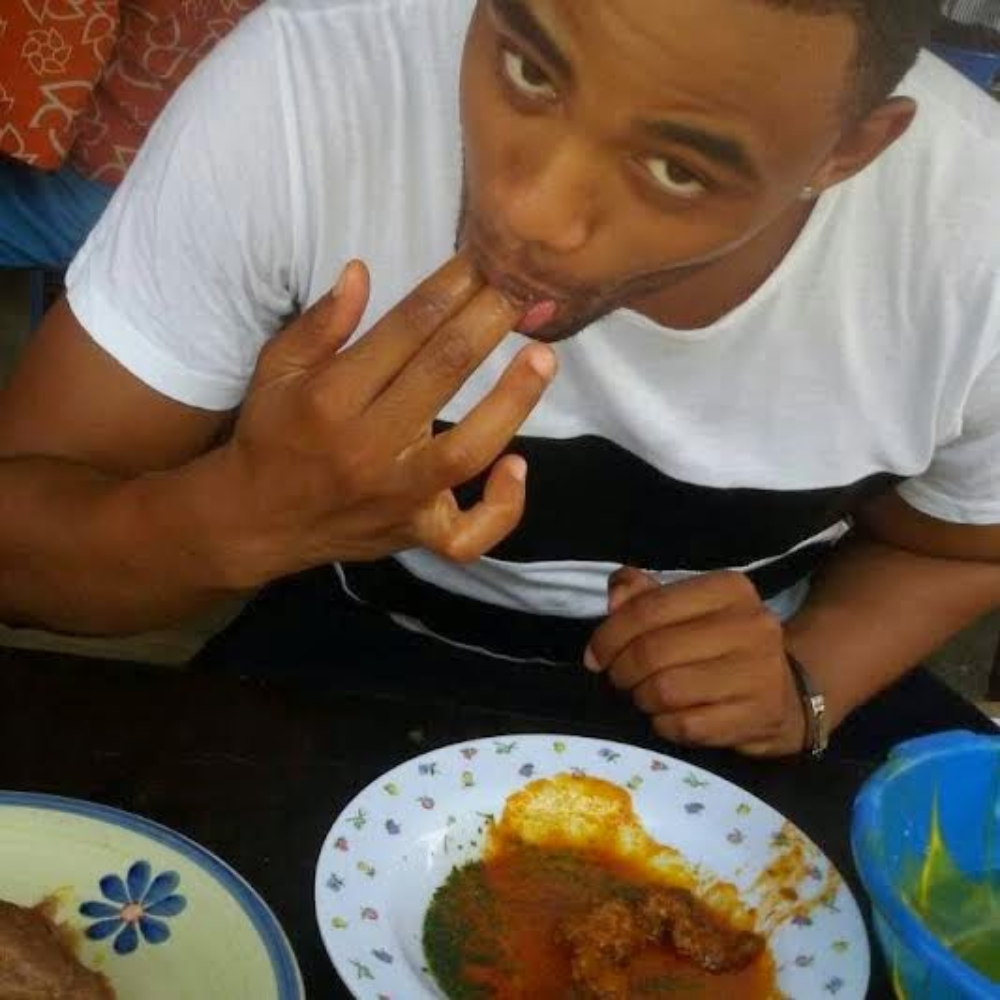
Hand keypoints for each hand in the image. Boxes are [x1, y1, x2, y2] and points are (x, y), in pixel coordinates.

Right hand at [206, 253, 556, 586]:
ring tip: (544, 357)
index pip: (405, 328)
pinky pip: (467, 535)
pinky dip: (501, 508)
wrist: (257, 522)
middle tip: (526, 286)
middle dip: (489, 321)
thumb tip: (360, 271)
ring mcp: (396, 495)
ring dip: (512, 401)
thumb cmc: (273, 436)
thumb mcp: (275, 370)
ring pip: (466, 451)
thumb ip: (319, 324)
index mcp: (331, 397)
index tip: (484, 259)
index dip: (451, 287)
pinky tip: (518, 467)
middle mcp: (367, 445)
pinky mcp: (415, 533)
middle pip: (442, 372)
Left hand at [585, 568, 806, 756]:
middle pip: (653, 652)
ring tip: (643, 695)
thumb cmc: (721, 644)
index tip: (596, 654)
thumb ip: (645, 595)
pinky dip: (663, 725)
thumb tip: (616, 596)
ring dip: (641, 698)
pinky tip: (667, 717)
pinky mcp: (757, 718)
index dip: (610, 634)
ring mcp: (759, 674)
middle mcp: (751, 626)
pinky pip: (685, 726)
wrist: (786, 693)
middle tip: (618, 678)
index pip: (649, 608)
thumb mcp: (688, 608)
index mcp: (729, 589)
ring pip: (666, 691)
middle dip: (621, 670)